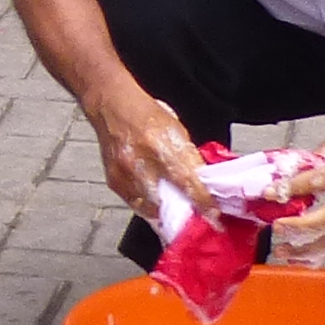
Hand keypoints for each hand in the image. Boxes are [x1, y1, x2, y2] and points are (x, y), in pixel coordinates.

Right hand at [85, 85, 206, 212]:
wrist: (112, 106)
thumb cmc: (146, 115)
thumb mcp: (175, 130)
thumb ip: (187, 157)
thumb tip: (201, 180)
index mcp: (162, 144)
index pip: (188, 181)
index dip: (203, 202)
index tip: (213, 215)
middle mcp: (142, 160)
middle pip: (169, 200)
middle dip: (184, 212)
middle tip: (195, 218)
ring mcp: (126, 173)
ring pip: (150, 208)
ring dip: (166, 213)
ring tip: (175, 215)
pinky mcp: (114, 181)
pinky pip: (134, 204)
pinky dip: (147, 207)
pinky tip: (155, 205)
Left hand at [266, 128, 324, 264]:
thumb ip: (312, 160)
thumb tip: (288, 172)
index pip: (315, 182)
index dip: (290, 188)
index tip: (268, 193)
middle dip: (299, 226)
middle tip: (277, 228)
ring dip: (306, 248)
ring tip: (283, 251)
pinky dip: (319, 252)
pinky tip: (302, 258)